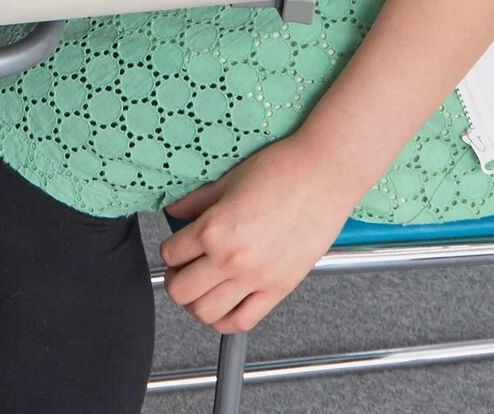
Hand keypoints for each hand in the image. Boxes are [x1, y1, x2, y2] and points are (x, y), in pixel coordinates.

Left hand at [158, 135, 364, 333]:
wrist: (324, 176)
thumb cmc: (281, 171)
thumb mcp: (227, 181)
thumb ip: (195, 202)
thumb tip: (173, 213)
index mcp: (213, 229)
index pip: (170, 255)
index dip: (169, 251)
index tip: (176, 247)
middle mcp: (231, 259)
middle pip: (181, 292)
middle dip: (176, 281)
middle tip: (183, 270)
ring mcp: (256, 278)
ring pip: (206, 313)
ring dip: (196, 304)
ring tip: (202, 288)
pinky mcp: (279, 289)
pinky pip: (243, 322)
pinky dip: (226, 320)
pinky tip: (225, 304)